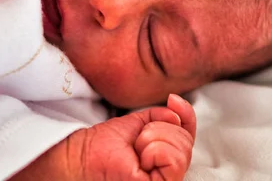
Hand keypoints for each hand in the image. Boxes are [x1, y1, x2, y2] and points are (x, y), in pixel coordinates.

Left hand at [11, 94, 195, 180]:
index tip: (173, 100)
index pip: (188, 135)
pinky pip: (172, 159)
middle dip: (160, 129)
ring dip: (154, 139)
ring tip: (136, 149)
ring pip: (182, 150)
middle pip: (186, 142)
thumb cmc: (104, 145)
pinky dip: (154, 150)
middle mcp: (168, 171)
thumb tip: (177, 110)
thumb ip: (161, 117)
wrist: (82, 156)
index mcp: (165, 156)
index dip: (186, 115)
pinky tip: (139, 157)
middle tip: (138, 139)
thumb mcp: (139, 123)